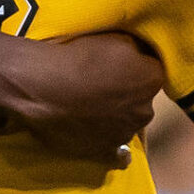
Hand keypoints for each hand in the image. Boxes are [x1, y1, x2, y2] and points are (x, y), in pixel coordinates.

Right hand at [0, 32, 161, 164]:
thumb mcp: (114, 37)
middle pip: (141, 99)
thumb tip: (141, 54)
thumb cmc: (76, 57)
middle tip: (102, 86)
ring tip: (91, 109)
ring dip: (116, 117)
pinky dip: (116, 151)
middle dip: (127, 94)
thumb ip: (135, 48)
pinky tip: (107, 142)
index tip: (117, 64)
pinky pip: (119, 156)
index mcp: (151, 78)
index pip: (152, 70)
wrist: (42, 88)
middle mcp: (145, 109)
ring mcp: (125, 133)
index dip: (134, 66)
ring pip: (128, 123)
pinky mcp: (105, 152)